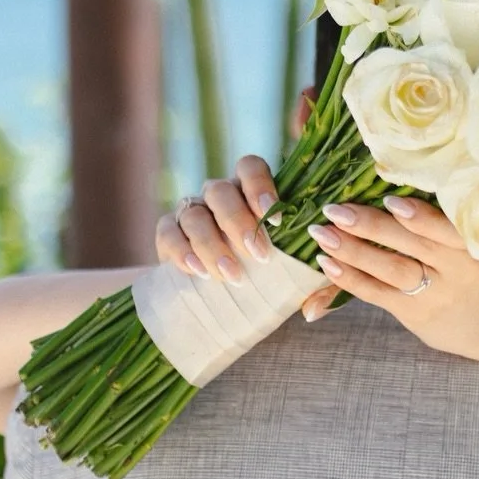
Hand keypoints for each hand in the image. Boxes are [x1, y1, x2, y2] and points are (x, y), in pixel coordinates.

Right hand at [156, 154, 299, 284]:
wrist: (222, 290)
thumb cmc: (268, 273)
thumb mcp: (295, 274)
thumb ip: (310, 287)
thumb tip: (311, 311)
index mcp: (249, 190)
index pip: (249, 167)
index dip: (261, 186)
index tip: (277, 219)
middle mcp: (218, 195)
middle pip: (220, 191)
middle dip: (240, 222)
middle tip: (260, 255)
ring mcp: (191, 211)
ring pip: (194, 214)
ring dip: (213, 244)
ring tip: (233, 275)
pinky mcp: (168, 233)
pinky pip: (168, 233)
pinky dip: (182, 251)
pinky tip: (199, 272)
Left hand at [307, 196, 478, 357]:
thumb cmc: (470, 269)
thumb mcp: (470, 245)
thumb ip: (438, 223)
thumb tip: (388, 188)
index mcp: (471, 248)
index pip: (448, 231)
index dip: (420, 217)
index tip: (389, 199)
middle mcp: (454, 273)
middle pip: (411, 248)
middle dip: (371, 227)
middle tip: (336, 210)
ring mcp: (432, 296)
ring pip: (390, 271)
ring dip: (352, 251)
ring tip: (322, 233)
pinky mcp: (412, 314)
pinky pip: (376, 294)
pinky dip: (349, 278)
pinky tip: (327, 262)